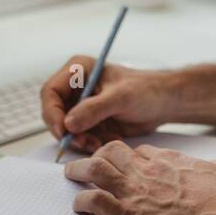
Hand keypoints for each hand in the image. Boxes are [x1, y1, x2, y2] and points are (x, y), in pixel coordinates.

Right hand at [40, 55, 173, 152]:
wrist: (165, 103)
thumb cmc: (147, 91)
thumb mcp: (121, 98)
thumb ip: (93, 109)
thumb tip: (68, 124)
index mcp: (78, 70)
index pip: (50, 92)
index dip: (52, 114)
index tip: (63, 132)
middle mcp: (75, 87)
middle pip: (54, 114)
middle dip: (67, 132)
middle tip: (84, 143)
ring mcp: (81, 106)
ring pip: (66, 130)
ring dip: (81, 140)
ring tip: (101, 143)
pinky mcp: (90, 122)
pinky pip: (80, 138)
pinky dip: (91, 143)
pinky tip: (110, 139)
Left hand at [64, 140, 215, 214]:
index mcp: (170, 161)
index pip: (142, 152)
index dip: (132, 157)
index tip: (128, 162)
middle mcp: (148, 171)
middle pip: (113, 152)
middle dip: (99, 155)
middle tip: (93, 162)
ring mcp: (134, 192)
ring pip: (95, 169)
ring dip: (79, 170)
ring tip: (71, 173)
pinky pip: (93, 201)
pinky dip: (82, 201)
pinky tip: (78, 205)